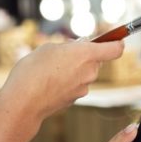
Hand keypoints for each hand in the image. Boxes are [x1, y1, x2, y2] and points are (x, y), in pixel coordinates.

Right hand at [0, 40, 123, 128]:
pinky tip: (49, 82)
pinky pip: (75, 85)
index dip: (117, 43)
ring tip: (51, 69)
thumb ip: (68, 46)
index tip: (115, 40)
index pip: (115, 49)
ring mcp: (84, 87)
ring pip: (84, 73)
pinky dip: (67, 82)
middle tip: (65, 53)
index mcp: (87, 55)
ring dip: (74, 69)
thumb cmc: (33, 70)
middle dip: (85, 56)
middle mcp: (90, 72)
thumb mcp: (49, 47)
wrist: (23, 101)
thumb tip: (76, 48)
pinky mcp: (75, 99)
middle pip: (96, 61)